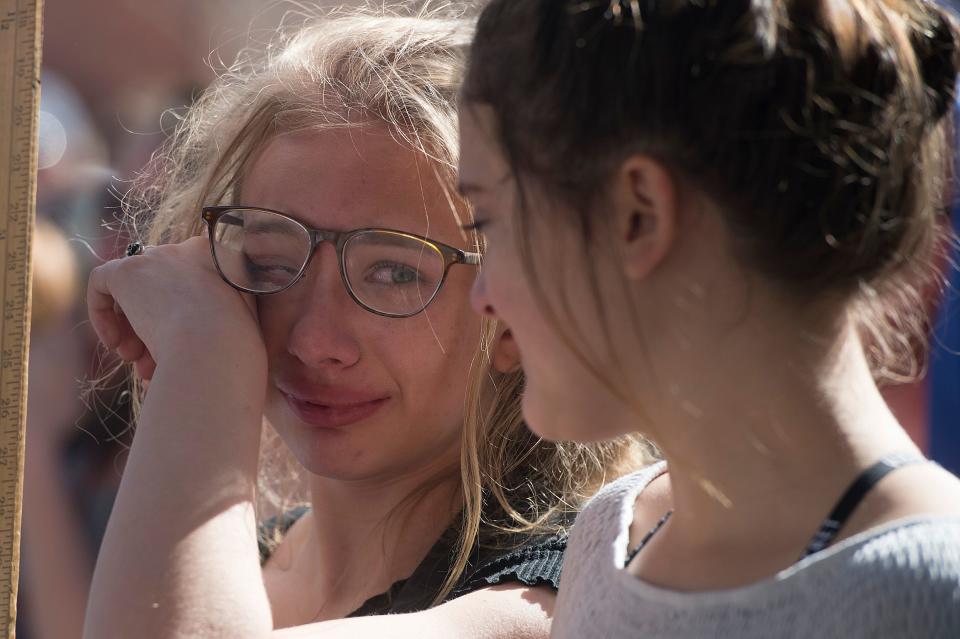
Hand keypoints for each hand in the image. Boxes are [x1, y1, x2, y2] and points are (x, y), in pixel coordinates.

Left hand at [87, 235, 262, 379]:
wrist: (217, 347)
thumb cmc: (232, 347)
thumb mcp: (237, 320)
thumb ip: (217, 310)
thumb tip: (187, 325)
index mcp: (222, 259)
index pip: (190, 280)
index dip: (181, 314)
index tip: (182, 342)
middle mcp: (190, 249)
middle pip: (160, 283)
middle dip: (155, 324)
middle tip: (155, 359)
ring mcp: (158, 257)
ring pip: (133, 287)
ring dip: (133, 328)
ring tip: (141, 366)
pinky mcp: (127, 270)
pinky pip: (102, 282)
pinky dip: (101, 313)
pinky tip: (116, 345)